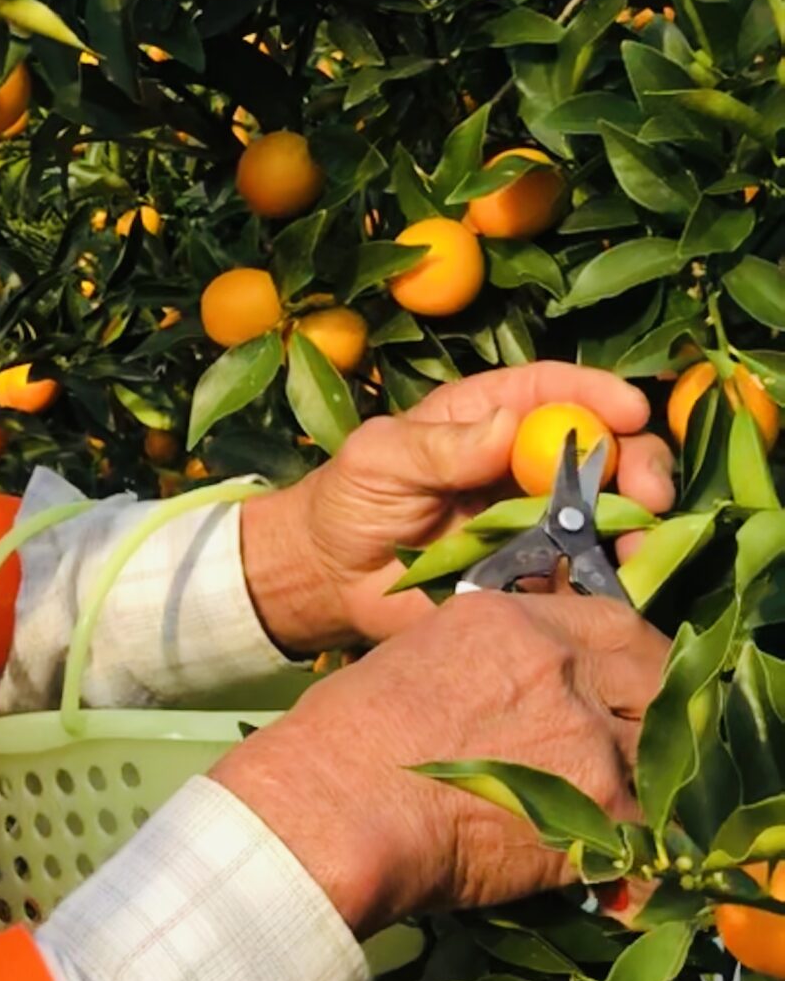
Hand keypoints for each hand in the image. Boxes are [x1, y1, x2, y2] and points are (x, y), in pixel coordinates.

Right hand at [210, 592, 667, 938]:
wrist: (335, 809)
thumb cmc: (343, 742)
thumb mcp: (414, 663)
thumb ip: (485, 667)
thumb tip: (512, 695)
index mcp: (510, 622)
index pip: (611, 620)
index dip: (632, 654)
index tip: (630, 680)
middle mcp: (560, 666)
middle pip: (654, 679)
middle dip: (658, 713)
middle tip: (642, 748)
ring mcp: (587, 737)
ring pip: (657, 760)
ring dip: (641, 787)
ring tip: (611, 814)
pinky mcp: (597, 811)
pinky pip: (646, 831)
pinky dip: (630, 849)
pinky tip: (601, 865)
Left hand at [239, 361, 675, 653]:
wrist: (330, 578)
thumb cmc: (350, 498)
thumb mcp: (381, 457)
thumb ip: (440, 446)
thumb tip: (510, 425)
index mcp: (491, 417)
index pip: (556, 391)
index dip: (598, 395)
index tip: (631, 410)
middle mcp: (526, 465)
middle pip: (603, 452)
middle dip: (638, 465)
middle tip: (651, 494)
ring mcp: (536, 522)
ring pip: (606, 516)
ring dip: (633, 529)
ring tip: (635, 548)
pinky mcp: (535, 577)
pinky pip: (581, 576)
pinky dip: (603, 581)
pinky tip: (609, 588)